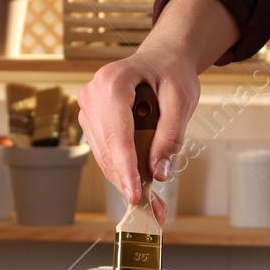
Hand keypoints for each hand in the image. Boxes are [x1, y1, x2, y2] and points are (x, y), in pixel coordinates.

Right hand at [77, 47, 199, 223]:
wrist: (163, 58)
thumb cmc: (172, 72)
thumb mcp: (181, 99)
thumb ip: (170, 135)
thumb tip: (158, 172)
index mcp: (111, 82)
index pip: (117, 133)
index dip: (126, 168)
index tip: (135, 196)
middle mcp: (91, 95)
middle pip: (109, 150)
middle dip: (130, 181)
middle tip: (156, 210)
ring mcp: (88, 110)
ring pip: (106, 158)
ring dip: (128, 181)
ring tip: (155, 204)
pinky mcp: (93, 124)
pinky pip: (107, 154)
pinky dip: (125, 171)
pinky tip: (143, 185)